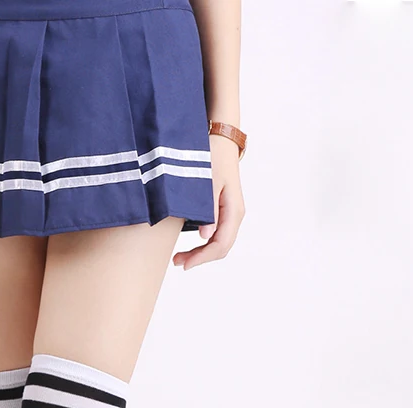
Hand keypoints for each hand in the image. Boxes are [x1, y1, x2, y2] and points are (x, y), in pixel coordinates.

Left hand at [172, 134, 244, 269]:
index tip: (184, 264)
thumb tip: (206, 237)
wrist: (220, 139)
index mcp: (233, 209)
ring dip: (201, 253)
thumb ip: (207, 209)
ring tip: (180, 257)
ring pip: (219, 244)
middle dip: (200, 258)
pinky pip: (217, 235)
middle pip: (221, 248)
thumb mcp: (207, 181)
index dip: (202, 258)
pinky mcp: (224, 211)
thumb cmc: (212, 156)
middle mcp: (235, 214)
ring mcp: (231, 213)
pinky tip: (189, 246)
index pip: (221, 244)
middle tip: (177, 262)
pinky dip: (203, 245)